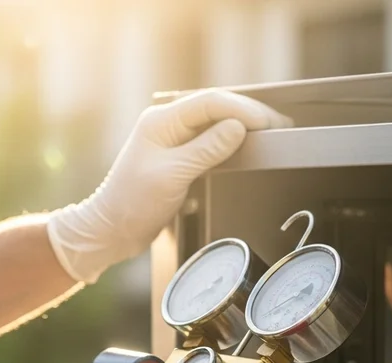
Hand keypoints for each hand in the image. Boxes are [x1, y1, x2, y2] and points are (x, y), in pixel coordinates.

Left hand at [47, 89, 293, 283]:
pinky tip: (246, 148)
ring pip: (215, 125)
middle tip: (279, 126)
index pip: (210, 102)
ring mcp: (172, 141)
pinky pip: (209, 143)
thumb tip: (238, 128)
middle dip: (248, 115)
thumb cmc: (132, 204)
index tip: (268, 123)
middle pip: (215, 109)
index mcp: (161, 121)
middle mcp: (167, 125)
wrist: (111, 230)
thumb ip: (206, 149)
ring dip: (241, 128)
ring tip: (270, 135)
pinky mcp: (177, 158)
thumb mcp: (173, 175)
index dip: (243, 109)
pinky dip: (230, 144)